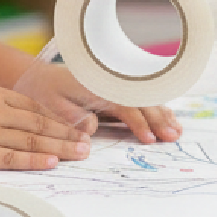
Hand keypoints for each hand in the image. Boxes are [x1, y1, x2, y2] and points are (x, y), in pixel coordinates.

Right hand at [0, 81, 91, 169]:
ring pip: (30, 139)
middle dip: (67, 133)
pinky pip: (9, 157)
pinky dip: (33, 159)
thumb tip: (15, 117)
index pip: (35, 107)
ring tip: (81, 154)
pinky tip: (51, 161)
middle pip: (39, 122)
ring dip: (59, 146)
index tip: (77, 126)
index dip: (59, 118)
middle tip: (89, 143)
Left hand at [14, 62, 181, 143]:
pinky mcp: (117, 91)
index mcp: (97, 87)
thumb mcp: (52, 105)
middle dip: (159, 119)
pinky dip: (157, 108)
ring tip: (176, 131)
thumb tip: (92, 128)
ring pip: (145, 99)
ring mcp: (116, 86)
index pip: (125, 106)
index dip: (139, 123)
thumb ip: (72, 117)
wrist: (40, 77)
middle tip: (172, 137)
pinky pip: (142, 98)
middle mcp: (110, 85)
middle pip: (141, 101)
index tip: (149, 139)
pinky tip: (169, 118)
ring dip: (162, 114)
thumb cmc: (46, 92)